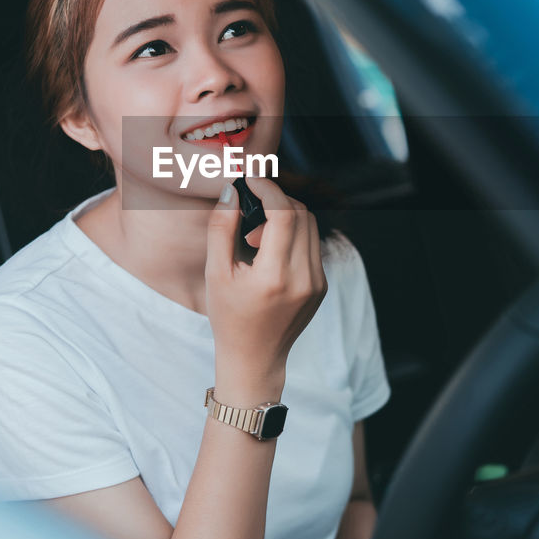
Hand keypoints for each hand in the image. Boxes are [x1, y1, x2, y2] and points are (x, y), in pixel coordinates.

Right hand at [205, 176, 327, 399]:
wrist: (255, 358)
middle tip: (249, 211)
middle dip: (276, 201)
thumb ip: (221, 229)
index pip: (284, 213)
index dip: (268, 188)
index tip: (251, 181)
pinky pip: (312, 245)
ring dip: (285, 217)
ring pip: (311, 227)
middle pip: (302, 214)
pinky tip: (269, 252)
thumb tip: (232, 191)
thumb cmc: (229, 317)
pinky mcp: (322, 286)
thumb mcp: (216, 273)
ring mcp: (317, 283)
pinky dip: (293, 236)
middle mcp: (304, 278)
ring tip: (256, 237)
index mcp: (275, 276)